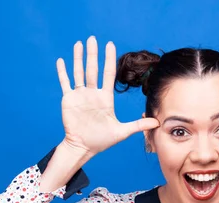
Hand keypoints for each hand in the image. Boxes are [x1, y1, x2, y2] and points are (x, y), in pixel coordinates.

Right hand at [56, 36, 159, 155]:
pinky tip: (61, 61)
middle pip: (93, 69)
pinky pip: (65, 83)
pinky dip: (63, 72)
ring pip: (79, 72)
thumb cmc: (102, 140)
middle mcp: (93, 94)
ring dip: (78, 58)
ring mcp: (80, 96)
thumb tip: (157, 123)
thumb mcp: (122, 132)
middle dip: (93, 54)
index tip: (110, 45)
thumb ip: (138, 125)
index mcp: (105, 98)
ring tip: (79, 44)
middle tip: (93, 38)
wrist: (83, 147)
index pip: (108, 74)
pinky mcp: (69, 100)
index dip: (109, 60)